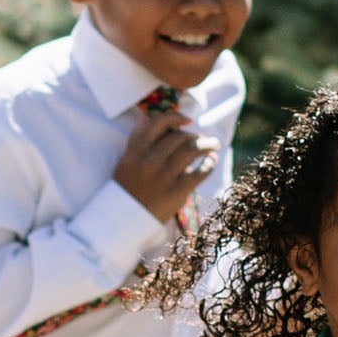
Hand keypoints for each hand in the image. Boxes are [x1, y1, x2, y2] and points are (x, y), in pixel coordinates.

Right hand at [114, 109, 215, 223]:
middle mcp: (149, 161)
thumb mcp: (127, 160)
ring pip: (192, 150)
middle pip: (179, 137)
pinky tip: (211, 161)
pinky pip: (200, 172)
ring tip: (214, 145)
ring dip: (207, 144)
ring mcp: (163, 177)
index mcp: (136, 151)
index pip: (158, 123)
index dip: (175, 117)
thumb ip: (141, 141)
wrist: (123, 218)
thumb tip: (161, 121)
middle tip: (202, 139)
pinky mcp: (176, 192)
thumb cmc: (129, 187)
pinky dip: (209, 163)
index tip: (187, 119)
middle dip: (194, 135)